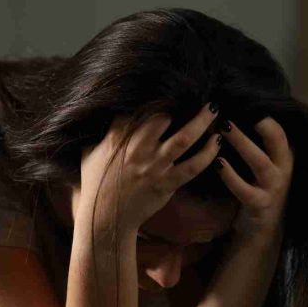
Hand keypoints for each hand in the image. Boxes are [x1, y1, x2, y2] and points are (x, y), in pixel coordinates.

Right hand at [80, 102, 222, 232]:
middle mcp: (137, 148)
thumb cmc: (96, 185)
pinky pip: (193, 166)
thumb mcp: (90, 153)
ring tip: (213, 110)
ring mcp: (154, 166)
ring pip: (184, 138)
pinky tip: (217, 142)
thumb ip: (103, 133)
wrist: (105, 217)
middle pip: (163, 116)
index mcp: (117, 137)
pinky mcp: (167, 183)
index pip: (137, 107)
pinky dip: (208, 154)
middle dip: (180, 103)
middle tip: (195, 96)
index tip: (168, 89)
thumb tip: (107, 115)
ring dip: (202, 121)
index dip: (154, 96)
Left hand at [216, 116, 292, 241]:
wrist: (262, 228)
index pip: (280, 129)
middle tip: (236, 109)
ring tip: (223, 130)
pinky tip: (218, 164)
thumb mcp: (264, 163)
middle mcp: (283, 169)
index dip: (265, 115)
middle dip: (259, 123)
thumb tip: (233, 113)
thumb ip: (257, 143)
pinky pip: (244, 189)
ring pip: (260, 162)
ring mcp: (273, 188)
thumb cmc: (258, 188)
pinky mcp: (259, 204)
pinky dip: (231, 176)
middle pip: (277, 140)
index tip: (245, 101)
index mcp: (284, 156)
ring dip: (242, 144)